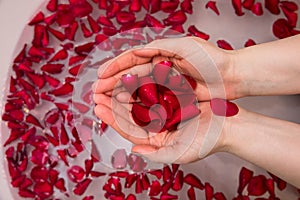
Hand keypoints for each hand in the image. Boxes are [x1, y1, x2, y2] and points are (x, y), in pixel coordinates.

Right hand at [93, 37, 242, 100]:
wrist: (232, 75)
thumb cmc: (213, 59)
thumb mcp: (187, 46)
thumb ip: (162, 46)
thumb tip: (138, 49)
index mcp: (162, 53)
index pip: (133, 59)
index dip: (115, 67)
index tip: (100, 75)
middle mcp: (161, 67)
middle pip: (132, 74)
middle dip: (113, 82)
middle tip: (97, 92)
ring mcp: (165, 82)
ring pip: (138, 88)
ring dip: (121, 93)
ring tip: (105, 101)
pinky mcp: (172, 95)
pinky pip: (150, 99)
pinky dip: (137, 102)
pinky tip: (126, 107)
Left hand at [94, 92, 227, 162]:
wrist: (228, 126)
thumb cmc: (206, 142)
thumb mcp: (179, 153)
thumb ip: (155, 154)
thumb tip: (133, 150)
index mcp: (156, 139)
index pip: (129, 129)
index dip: (112, 120)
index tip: (98, 109)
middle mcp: (158, 124)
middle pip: (130, 114)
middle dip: (112, 104)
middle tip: (96, 93)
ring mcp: (164, 110)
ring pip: (139, 100)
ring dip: (123, 92)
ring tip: (107, 83)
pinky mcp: (172, 96)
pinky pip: (153, 89)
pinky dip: (141, 84)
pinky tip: (130, 77)